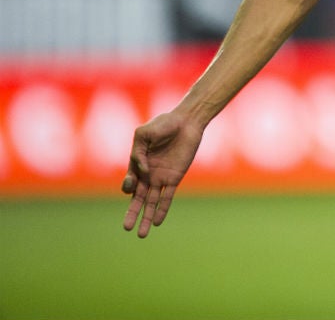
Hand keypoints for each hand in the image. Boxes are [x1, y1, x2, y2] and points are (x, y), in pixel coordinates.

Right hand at [121, 110, 204, 237]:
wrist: (187, 121)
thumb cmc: (164, 124)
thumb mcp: (144, 133)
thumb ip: (138, 151)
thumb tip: (143, 170)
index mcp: (137, 163)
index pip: (130, 181)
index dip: (129, 185)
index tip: (133, 181)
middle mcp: (147, 174)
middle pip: (137, 198)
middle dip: (132, 214)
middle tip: (126, 228)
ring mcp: (161, 177)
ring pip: (151, 202)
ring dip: (146, 218)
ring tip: (141, 235)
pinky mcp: (174, 178)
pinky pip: (167, 197)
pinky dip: (163, 210)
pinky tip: (158, 222)